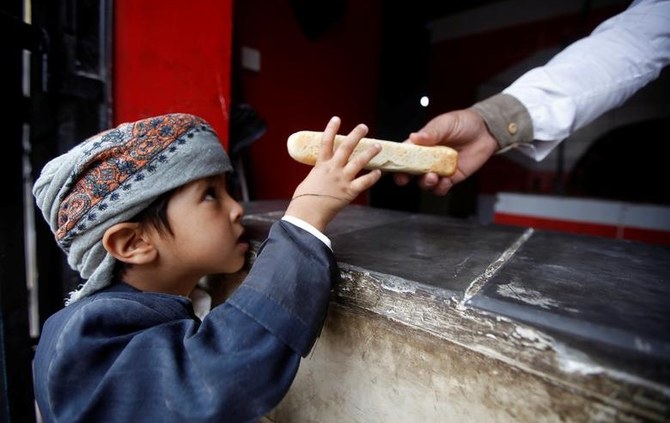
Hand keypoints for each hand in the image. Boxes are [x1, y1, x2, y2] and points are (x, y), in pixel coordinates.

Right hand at [286, 116, 381, 230]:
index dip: (331, 129)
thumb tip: (322, 173)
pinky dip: (373, 177)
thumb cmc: (303, 200)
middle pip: (346, 147)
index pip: (326, 142)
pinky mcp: (349, 191)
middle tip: (364, 127)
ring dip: (370, 152)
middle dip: (356, 135)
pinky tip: (379, 172)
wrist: (307, 213)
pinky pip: (364, 182)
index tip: (336, 119)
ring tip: (378, 145)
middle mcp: (333, 169)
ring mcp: (342, 179)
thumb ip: (318, 174)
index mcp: (320, 165)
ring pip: (359, 161)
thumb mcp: (309, 181)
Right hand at [393, 108, 497, 195]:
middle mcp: (427, 159)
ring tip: (431, 177)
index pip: (403, 154)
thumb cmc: (463, 123)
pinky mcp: (452, 178)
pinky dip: (440, 188)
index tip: (388, 166)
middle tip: (403, 178)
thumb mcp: (445, 123)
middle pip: (409, 172)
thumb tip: (414, 137)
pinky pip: (441, 188)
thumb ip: (431, 132)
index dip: (394, 161)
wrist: (486, 131)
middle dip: (404, 177)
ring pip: (424, 182)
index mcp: (421, 144)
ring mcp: (438, 169)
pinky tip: (444, 182)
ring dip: (425, 182)